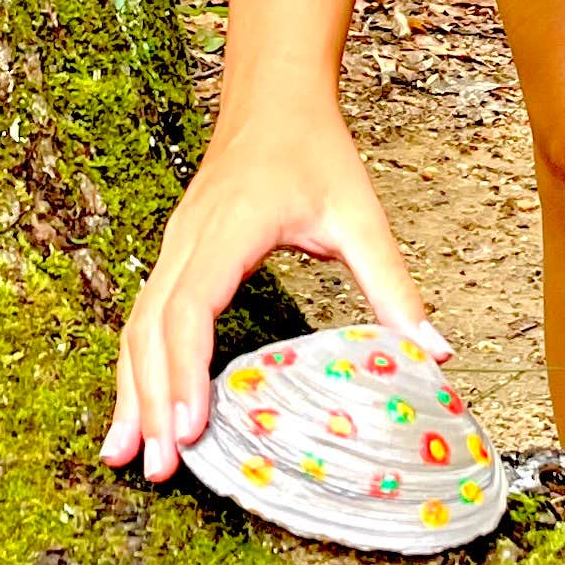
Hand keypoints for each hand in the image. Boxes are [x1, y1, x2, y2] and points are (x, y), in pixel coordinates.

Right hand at [105, 100, 438, 480]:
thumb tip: (437, 351)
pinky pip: (142, 319)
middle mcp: (187, 240)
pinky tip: (133, 414)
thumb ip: (394, 284)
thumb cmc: (313, 150)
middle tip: (163, 467)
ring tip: (126, 457)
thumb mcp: (361, 215)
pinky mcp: (173, 257)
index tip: (191, 425)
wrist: (273, 98)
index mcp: (230, 228)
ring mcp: (173, 248)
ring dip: (132, 392)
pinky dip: (134, 369)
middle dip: (152, 400)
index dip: (186, 370)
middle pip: (152, 329)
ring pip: (136, 328)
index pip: (192, 307)